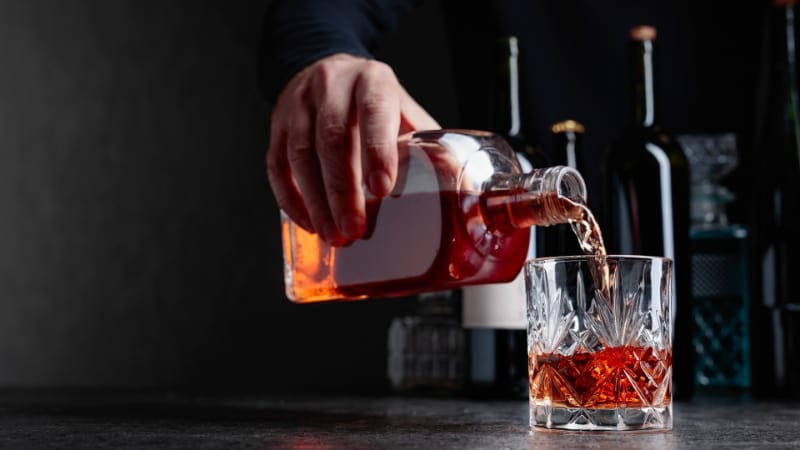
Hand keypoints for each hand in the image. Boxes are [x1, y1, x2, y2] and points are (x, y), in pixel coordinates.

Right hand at [266, 53, 438, 244]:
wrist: (332, 73)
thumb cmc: (374, 101)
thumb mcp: (404, 110)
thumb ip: (427, 143)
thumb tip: (459, 187)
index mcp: (372, 80)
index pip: (374, 111)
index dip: (377, 150)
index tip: (381, 189)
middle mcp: (332, 87)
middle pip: (332, 139)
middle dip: (343, 190)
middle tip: (354, 229)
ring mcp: (298, 104)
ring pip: (299, 154)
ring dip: (316, 201)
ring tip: (332, 235)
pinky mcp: (277, 125)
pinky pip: (277, 165)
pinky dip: (290, 198)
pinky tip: (308, 222)